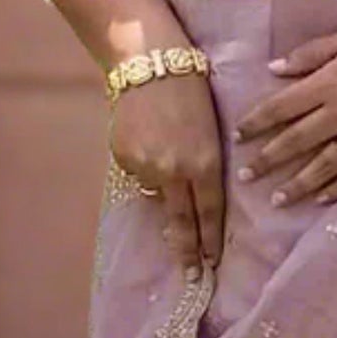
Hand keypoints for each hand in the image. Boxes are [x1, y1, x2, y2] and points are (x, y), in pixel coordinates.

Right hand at [111, 72, 224, 271]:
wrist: (148, 62)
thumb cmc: (190, 88)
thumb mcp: (210, 129)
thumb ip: (204, 166)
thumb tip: (191, 197)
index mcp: (204, 163)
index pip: (210, 213)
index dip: (211, 240)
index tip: (212, 263)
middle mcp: (175, 172)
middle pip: (183, 223)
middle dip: (188, 251)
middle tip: (194, 275)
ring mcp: (146, 167)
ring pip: (158, 197)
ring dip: (166, 200)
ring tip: (170, 194)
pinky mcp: (124, 159)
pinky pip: (139, 176)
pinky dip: (146, 171)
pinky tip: (148, 149)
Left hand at [236, 13, 336, 207]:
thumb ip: (311, 54)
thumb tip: (273, 69)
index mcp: (330, 83)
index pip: (282, 108)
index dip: (256, 122)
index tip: (238, 135)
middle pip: (295, 142)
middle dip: (266, 160)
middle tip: (244, 176)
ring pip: (322, 167)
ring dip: (296, 185)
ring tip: (275, 199)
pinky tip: (319, 199)